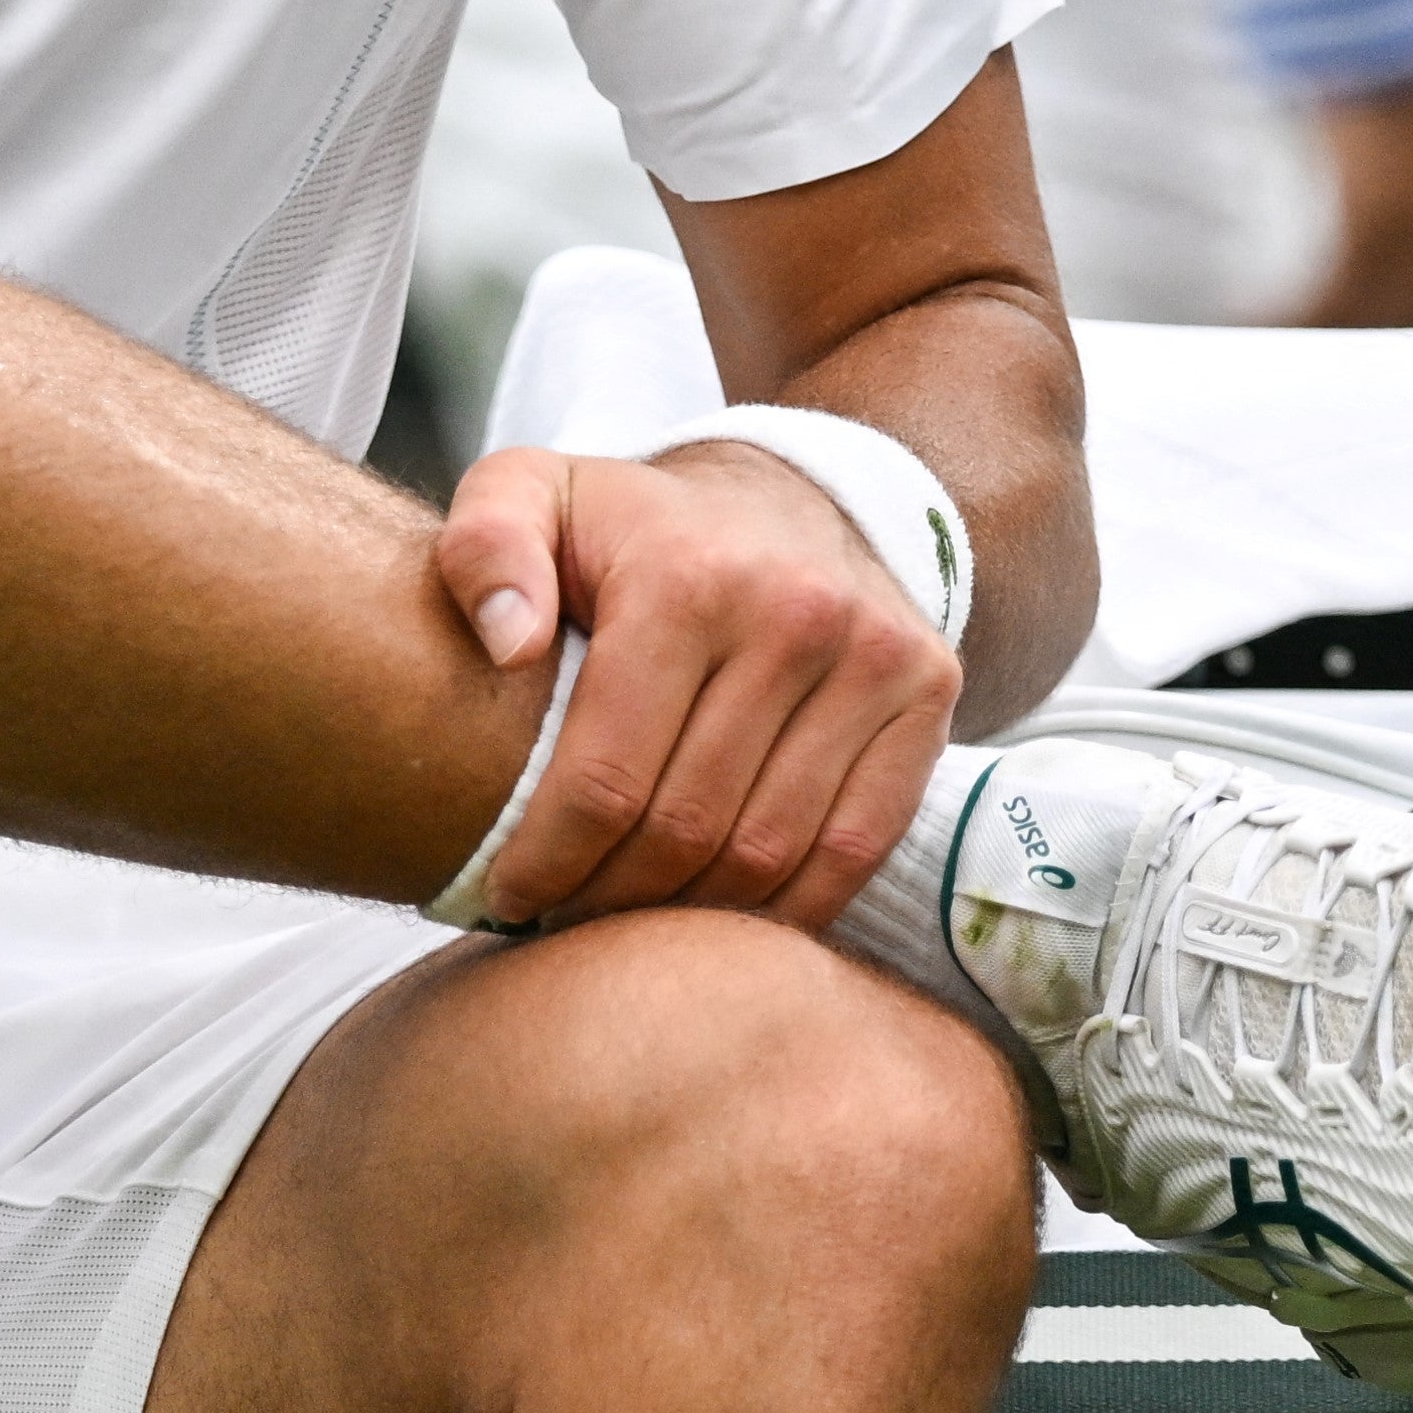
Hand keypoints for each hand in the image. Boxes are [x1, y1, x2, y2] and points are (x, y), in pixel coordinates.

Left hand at [428, 436, 957, 928]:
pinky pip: (853, 846)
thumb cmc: (637, 523)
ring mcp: (874, 656)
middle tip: (561, 920)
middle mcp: (794, 614)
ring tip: (629, 922)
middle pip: (687, 825)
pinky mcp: (927, 692)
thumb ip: (485, 548)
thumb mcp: (532, 495)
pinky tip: (722, 914)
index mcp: (685, 578)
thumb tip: (507, 645)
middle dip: (608, 897)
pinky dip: (786, 904)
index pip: (607, 776)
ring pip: (768, 850)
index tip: (508, 894)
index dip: (548, 859)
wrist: (789, 490)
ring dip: (690, 913)